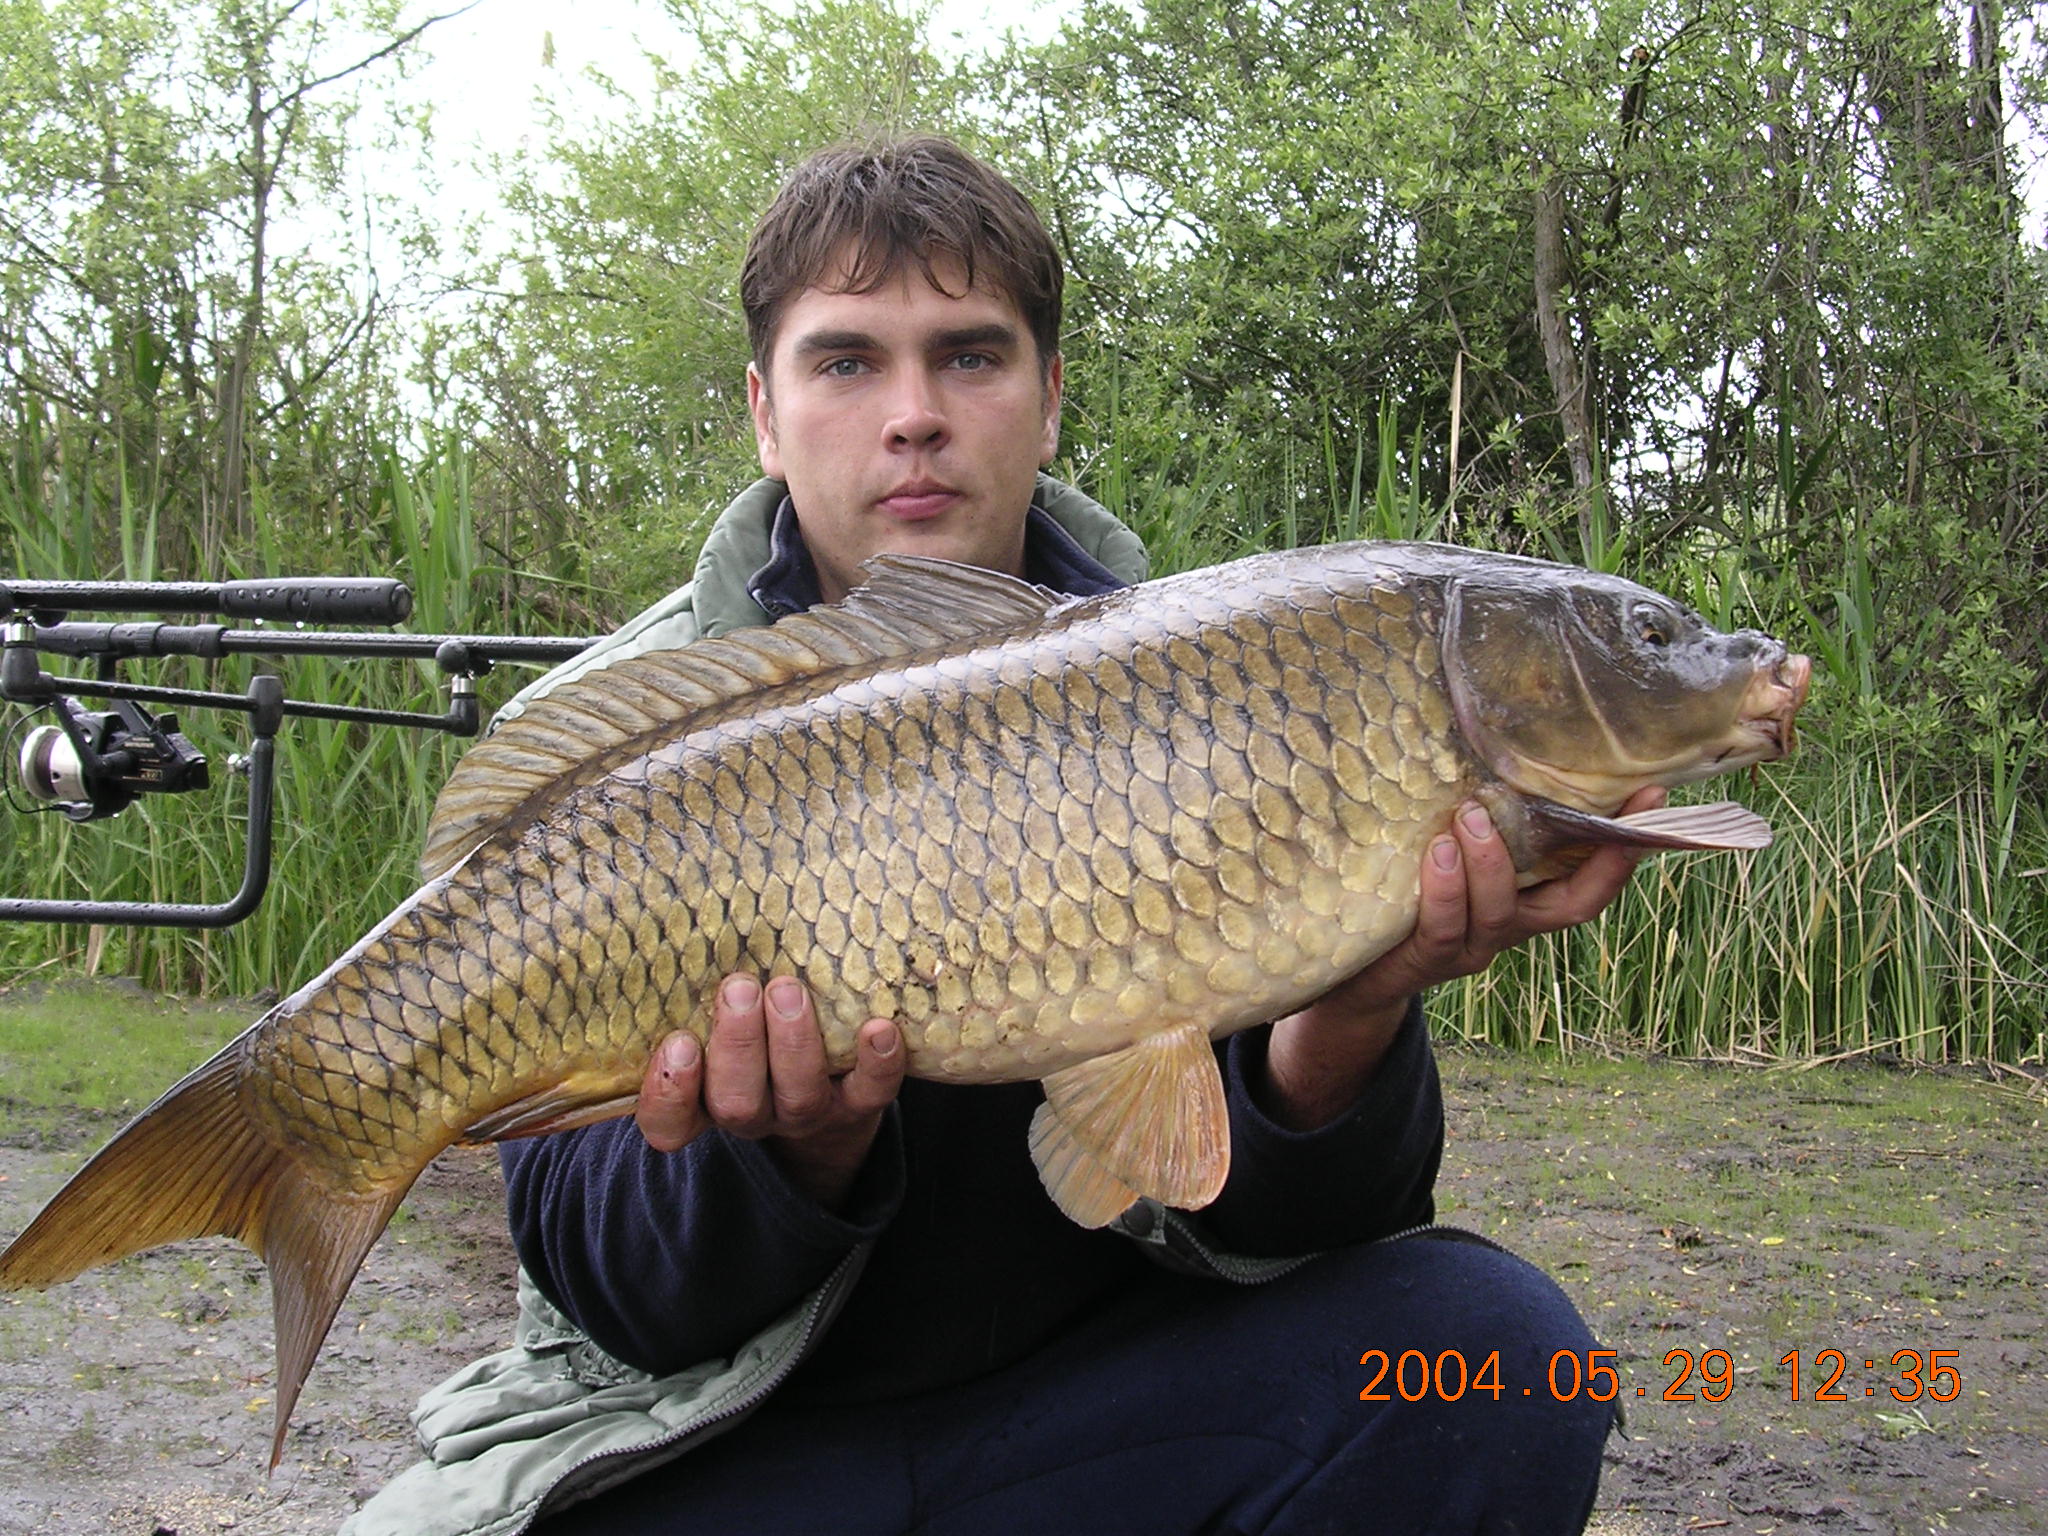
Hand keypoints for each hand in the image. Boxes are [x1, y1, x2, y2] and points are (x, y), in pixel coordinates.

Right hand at [634, 974, 905, 1209]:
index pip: (668, 1121)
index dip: (668, 1092)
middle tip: (739, 988)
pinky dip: (877, 1062)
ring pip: (798, 1096)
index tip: (678, 1042)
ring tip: (789, 990)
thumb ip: (695, 989)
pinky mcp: (859, 1104)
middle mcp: (753, 1112)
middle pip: (736, 1103)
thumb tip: (671, 907)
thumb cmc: (753, 1031)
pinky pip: (871, 1092)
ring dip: (794, 1043)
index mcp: (704, 1098)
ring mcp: (807, 1112)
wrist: (828, 1087)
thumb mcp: (714, 1016)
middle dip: (738, 1045)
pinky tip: (878, 1027)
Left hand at [1260, 786, 1666, 1128]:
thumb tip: (1489, 724)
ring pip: (1498, 912)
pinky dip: (1443, 890)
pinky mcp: (1423, 959)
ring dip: (1492, 863)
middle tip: (1608, 803)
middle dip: (1600, 858)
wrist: (1351, 970)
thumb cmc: (1404, 888)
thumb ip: (1475, 806)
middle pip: (1572, 905)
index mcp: (1526, 896)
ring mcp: (1469, 946)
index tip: (1655, 794)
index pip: (1594, 875)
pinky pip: (1442, 927)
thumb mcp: (1448, 844)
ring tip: (1473, 816)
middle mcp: (1508, 925)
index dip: (1630, 843)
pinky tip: (1437, 852)